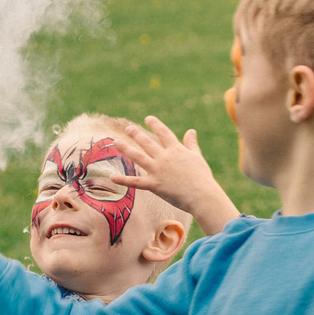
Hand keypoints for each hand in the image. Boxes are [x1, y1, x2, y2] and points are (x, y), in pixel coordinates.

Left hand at [117, 116, 238, 233]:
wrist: (202, 195)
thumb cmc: (202, 177)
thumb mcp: (197, 157)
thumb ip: (191, 144)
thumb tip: (191, 131)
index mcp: (176, 150)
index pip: (164, 133)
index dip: (155, 124)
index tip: (148, 118)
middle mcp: (164, 157)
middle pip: (147, 142)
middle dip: (136, 134)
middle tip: (128, 128)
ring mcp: (157, 170)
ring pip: (138, 157)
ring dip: (125, 148)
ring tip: (115, 142)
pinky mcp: (154, 185)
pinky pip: (135, 182)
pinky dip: (123, 180)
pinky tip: (112, 177)